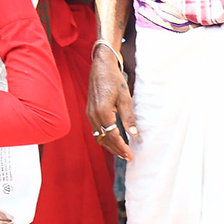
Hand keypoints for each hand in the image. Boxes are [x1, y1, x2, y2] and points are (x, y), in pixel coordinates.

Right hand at [86, 44, 137, 160]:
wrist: (101, 66)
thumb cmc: (114, 79)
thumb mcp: (125, 97)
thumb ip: (128, 117)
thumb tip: (134, 134)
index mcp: (103, 112)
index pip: (112, 136)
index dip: (122, 147)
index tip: (130, 155)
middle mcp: (93, 114)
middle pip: (104, 139)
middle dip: (116, 149)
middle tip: (128, 156)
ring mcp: (89, 113)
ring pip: (98, 135)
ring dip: (109, 145)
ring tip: (121, 151)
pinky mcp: (89, 110)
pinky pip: (95, 129)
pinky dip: (103, 137)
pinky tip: (112, 138)